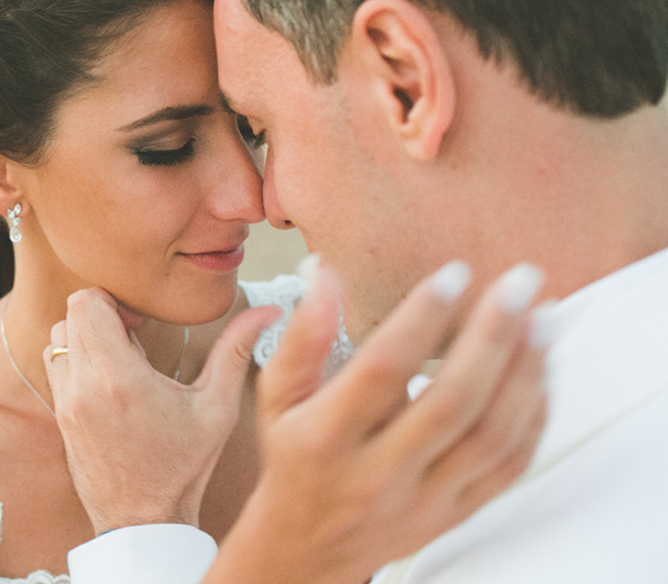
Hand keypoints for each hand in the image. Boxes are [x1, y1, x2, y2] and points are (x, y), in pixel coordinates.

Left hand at [44, 289, 281, 533]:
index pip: (87, 302)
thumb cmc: (183, 468)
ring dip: (85, 337)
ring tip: (121, 360)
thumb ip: (237, 351)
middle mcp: (83, 387)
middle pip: (70, 315)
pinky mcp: (60, 417)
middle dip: (102, 314)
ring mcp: (65, 403)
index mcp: (118, 378)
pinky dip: (76, 362)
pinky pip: (55, 368)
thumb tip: (268, 313)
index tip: (139, 320)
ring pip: (58, 339)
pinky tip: (109, 382)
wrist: (143, 522)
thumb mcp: (218, 409)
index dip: (113, 299)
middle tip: (134, 337)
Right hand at [205, 261, 548, 583]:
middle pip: (451, 402)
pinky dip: (532, 413)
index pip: (382, 371)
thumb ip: (303, 336)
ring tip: (543, 317)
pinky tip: (538, 369)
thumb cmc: (294, 456)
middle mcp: (378, 474)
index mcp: (327, 438)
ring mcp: (424, 500)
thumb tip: (324, 272)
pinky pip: (510, 465)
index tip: (453, 273)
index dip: (421, 318)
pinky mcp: (457, 514)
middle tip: (520, 282)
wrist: (308, 547)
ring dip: (524, 371)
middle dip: (493, 335)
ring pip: (491, 435)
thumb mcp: (278, 397)